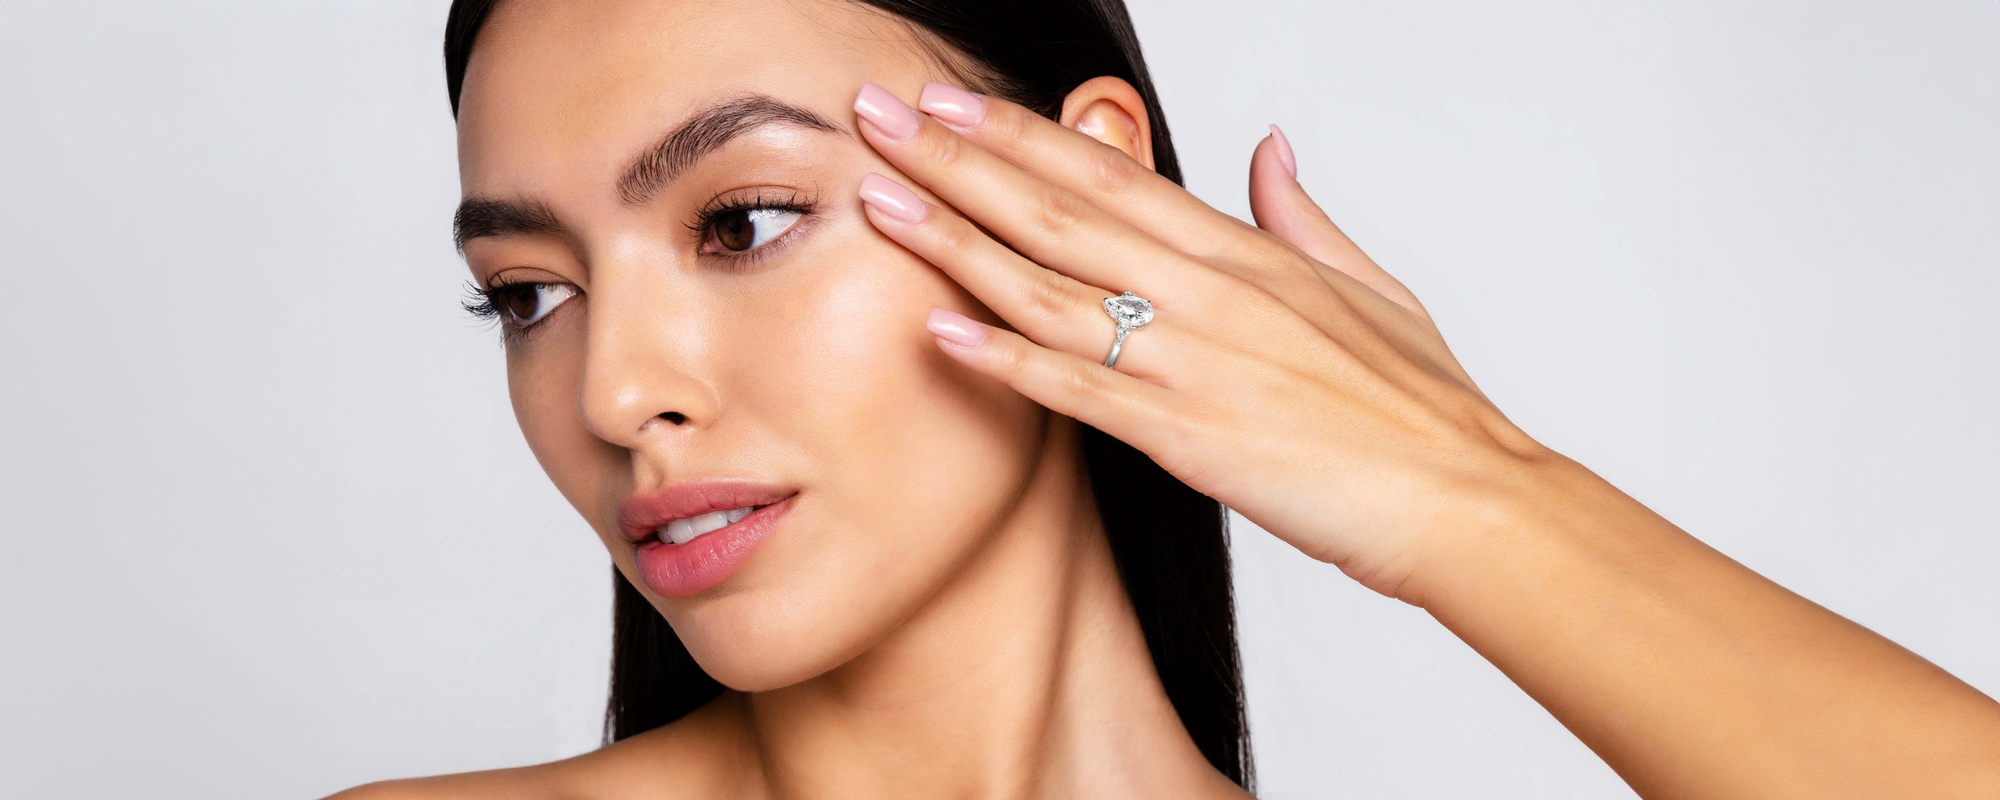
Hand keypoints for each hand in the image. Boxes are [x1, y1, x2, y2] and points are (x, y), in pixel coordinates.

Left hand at [850, 81, 1551, 599]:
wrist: (1465, 495)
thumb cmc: (1422, 403)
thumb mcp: (1369, 283)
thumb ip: (1301, 212)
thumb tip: (1269, 148)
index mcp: (1245, 251)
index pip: (1112, 173)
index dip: (1023, 135)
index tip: (955, 104)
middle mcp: (1207, 291)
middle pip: (1058, 209)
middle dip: (959, 161)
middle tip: (881, 118)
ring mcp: (1192, 360)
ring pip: (1050, 287)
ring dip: (955, 242)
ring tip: (879, 204)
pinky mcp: (1187, 436)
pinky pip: (1076, 392)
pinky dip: (1005, 361)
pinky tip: (941, 332)